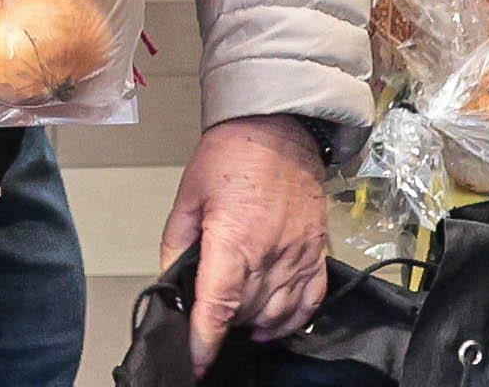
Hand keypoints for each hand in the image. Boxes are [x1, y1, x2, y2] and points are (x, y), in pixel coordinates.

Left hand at [166, 115, 331, 368]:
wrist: (279, 126)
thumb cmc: (232, 154)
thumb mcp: (188, 197)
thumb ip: (176, 245)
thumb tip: (171, 283)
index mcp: (234, 240)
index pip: (219, 307)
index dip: (205, 342)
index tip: (196, 361)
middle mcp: (270, 252)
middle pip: (246, 314)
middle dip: (224, 324)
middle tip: (209, 315)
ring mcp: (298, 253)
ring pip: (277, 313)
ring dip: (254, 325)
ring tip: (237, 318)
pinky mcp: (316, 250)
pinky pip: (310, 299)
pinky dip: (293, 319)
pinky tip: (273, 325)